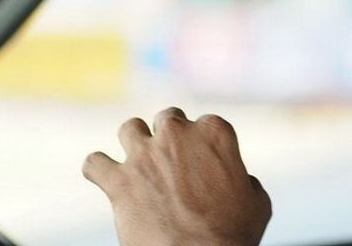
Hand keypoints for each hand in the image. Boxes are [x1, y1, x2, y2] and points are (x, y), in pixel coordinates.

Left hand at [83, 107, 270, 245]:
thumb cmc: (234, 233)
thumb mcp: (256, 199)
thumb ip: (243, 177)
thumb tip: (238, 180)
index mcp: (214, 132)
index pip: (206, 123)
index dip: (203, 145)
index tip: (204, 165)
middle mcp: (177, 134)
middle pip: (167, 118)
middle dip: (169, 137)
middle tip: (173, 163)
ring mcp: (144, 155)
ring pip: (129, 128)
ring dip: (133, 143)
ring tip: (138, 163)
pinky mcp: (118, 181)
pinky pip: (94, 163)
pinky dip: (99, 170)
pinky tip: (107, 179)